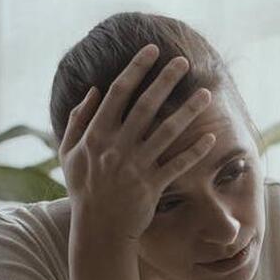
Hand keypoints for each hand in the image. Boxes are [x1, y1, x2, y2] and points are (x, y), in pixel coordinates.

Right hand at [58, 44, 215, 240]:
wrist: (97, 228)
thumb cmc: (83, 188)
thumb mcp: (68, 153)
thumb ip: (78, 120)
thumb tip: (94, 90)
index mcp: (96, 134)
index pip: (118, 93)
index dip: (136, 69)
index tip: (152, 51)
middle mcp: (117, 147)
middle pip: (145, 106)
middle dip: (165, 80)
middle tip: (183, 61)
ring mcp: (136, 166)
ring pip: (167, 132)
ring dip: (188, 111)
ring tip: (206, 94)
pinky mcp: (152, 186)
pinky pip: (178, 165)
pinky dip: (195, 152)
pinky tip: (211, 136)